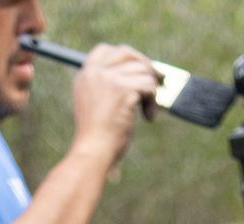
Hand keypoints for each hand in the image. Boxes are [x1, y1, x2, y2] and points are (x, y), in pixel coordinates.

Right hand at [70, 43, 159, 161]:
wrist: (93, 153)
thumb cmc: (97, 140)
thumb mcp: (96, 107)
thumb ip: (107, 88)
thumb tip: (136, 77)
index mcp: (85, 75)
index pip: (106, 50)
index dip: (127, 57)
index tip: (139, 69)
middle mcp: (95, 72)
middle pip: (126, 53)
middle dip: (145, 65)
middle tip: (158, 81)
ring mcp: (109, 78)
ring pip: (142, 70)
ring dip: (151, 91)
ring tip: (148, 112)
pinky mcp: (123, 89)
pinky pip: (149, 85)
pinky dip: (153, 101)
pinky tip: (149, 117)